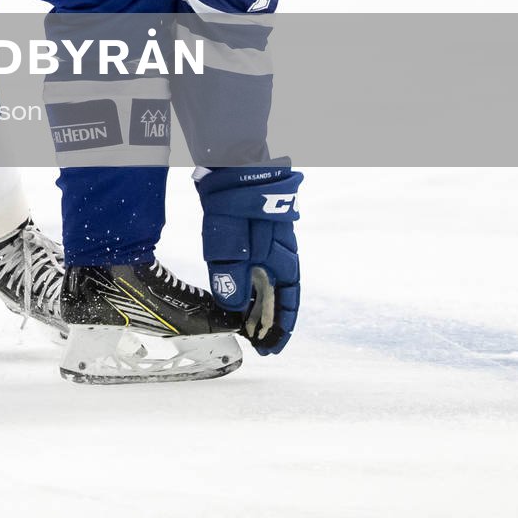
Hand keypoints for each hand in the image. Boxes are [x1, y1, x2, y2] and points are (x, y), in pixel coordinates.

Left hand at [196, 166, 301, 354]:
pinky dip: (250, 288)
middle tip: (256, 345)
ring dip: (259, 307)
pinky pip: (257, 270)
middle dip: (268, 323)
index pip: (289, 303)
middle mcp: (282, 256)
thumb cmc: (235, 205)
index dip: (281, 329)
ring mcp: (269, 246)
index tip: (270, 350)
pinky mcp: (256, 237)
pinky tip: (238, 296)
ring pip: (267, 285)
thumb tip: (234, 308)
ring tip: (244, 328)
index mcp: (284, 260)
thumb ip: (231, 277)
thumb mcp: (229, 245)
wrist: (234, 167)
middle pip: (279, 297)